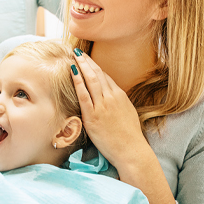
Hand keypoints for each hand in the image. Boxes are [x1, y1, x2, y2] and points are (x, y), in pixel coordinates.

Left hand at [71, 50, 149, 168]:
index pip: (105, 76)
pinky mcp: (93, 116)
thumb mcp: (127, 113)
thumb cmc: (129, 136)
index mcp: (120, 96)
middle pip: (97, 74)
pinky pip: (84, 95)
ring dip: (82, 66)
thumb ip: (118, 102)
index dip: (94, 66)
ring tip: (74, 57)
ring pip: (91, 80)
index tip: (86, 58)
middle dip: (87, 61)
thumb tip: (111, 95)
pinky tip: (72, 72)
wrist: (131, 151)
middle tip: (78, 52)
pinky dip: (78, 82)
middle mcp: (111, 98)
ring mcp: (102, 106)